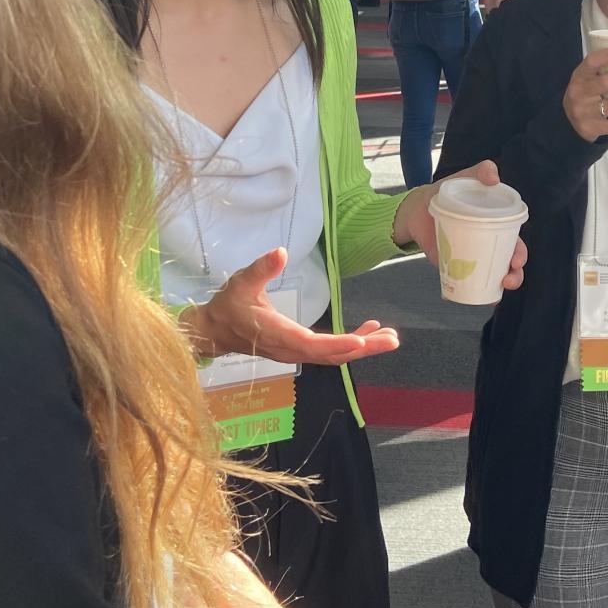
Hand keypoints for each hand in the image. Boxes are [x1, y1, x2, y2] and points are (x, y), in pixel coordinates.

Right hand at [180, 248, 399, 365]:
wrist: (215, 330)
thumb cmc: (229, 304)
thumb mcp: (241, 282)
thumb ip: (261, 269)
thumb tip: (280, 252)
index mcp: (278, 334)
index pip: (311, 344)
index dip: (337, 344)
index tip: (362, 340)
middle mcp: (290, 349)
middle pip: (331, 355)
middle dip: (363, 348)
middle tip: (392, 339)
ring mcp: (295, 352)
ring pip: (332, 356)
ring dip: (361, 347)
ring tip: (388, 336)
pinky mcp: (298, 349)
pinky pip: (327, 352)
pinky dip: (349, 344)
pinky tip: (366, 332)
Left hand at [396, 160, 527, 291]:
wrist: (418, 206)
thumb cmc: (449, 192)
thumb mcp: (466, 178)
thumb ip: (481, 170)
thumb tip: (494, 177)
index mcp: (497, 227)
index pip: (516, 245)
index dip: (520, 255)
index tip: (516, 260)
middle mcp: (487, 246)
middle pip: (508, 267)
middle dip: (514, 277)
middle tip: (508, 280)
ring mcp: (470, 258)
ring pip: (489, 279)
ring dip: (495, 291)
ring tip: (493, 294)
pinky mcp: (452, 266)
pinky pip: (460, 284)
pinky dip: (457, 294)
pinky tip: (452, 297)